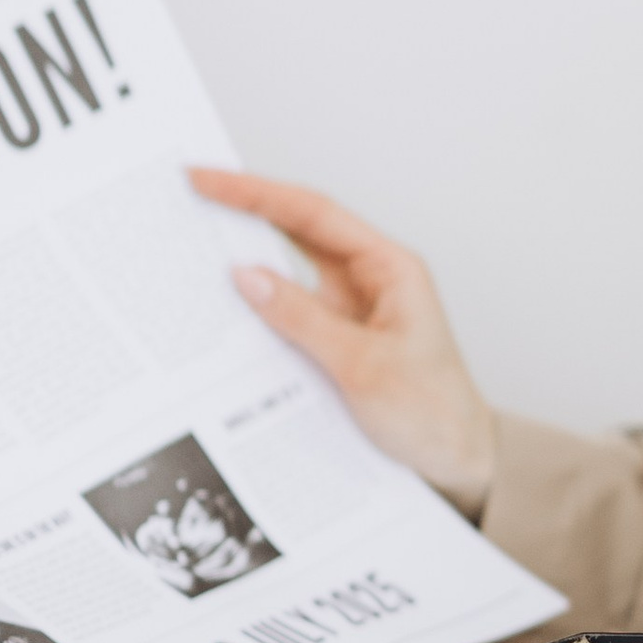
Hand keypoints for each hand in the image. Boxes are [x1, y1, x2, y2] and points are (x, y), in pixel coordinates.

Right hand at [190, 169, 497, 515]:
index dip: (256, 192)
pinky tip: (220, 311)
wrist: (456, 464)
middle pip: (297, 231)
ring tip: (189, 247)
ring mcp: (350, 310)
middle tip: (185, 197)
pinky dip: (256, 309)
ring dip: (245, 261)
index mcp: (389, 268)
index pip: (313, 215)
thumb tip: (245, 276)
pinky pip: (288, 313)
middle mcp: (369, 280)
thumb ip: (302, 319)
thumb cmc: (431, 413)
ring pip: (288, 272)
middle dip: (242, 212)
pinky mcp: (336, 341)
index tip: (206, 178)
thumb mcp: (362, 366)